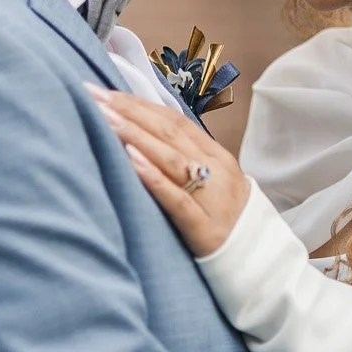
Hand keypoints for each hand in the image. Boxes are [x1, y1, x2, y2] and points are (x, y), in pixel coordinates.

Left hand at [87, 88, 250, 257]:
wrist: (257, 259)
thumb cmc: (223, 219)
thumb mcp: (211, 181)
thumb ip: (182, 159)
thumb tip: (141, 133)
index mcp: (216, 155)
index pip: (174, 121)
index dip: (139, 104)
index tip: (105, 91)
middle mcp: (215, 170)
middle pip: (169, 133)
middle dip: (129, 112)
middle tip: (94, 96)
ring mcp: (211, 197)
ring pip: (171, 159)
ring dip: (135, 135)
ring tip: (104, 119)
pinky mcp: (204, 227)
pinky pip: (177, 199)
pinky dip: (153, 177)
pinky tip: (131, 160)